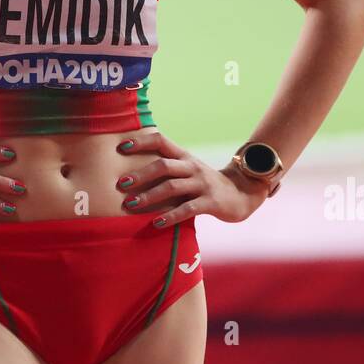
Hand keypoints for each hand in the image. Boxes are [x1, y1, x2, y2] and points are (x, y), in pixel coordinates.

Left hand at [115, 131, 271, 227]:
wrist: (242, 194)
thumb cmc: (204, 184)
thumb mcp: (188, 171)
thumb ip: (167, 169)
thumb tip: (131, 172)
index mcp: (184, 156)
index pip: (161, 141)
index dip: (141, 141)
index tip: (120, 147)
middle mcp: (192, 167)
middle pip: (163, 165)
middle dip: (140, 175)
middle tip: (121, 184)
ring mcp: (202, 184)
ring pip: (172, 187)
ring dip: (149, 196)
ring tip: (131, 205)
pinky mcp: (211, 202)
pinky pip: (187, 209)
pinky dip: (170, 216)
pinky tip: (156, 223)